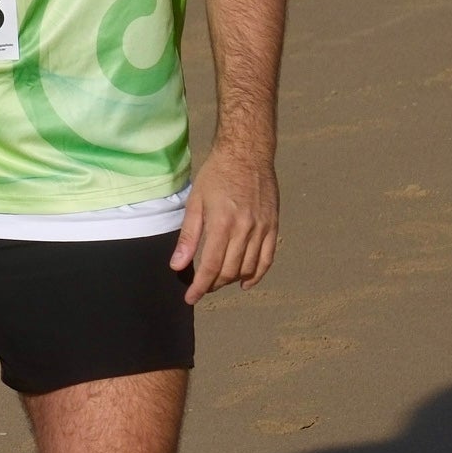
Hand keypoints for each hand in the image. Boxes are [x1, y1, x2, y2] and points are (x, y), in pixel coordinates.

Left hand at [171, 141, 278, 303]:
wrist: (247, 154)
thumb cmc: (216, 175)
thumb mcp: (195, 202)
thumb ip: (188, 236)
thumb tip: (177, 265)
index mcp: (223, 223)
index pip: (211, 266)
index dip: (200, 286)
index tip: (191, 298)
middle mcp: (245, 229)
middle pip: (230, 270)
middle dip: (214, 284)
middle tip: (202, 287)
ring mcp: (262, 228)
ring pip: (249, 267)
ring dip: (233, 280)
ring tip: (219, 282)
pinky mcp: (273, 226)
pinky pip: (268, 258)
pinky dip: (257, 274)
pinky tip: (246, 282)